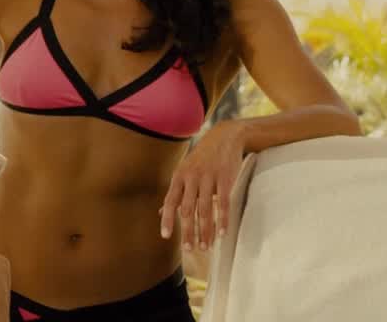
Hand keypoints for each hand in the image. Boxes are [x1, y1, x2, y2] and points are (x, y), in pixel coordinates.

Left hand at [161, 118, 247, 253]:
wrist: (225, 137)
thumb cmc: (202, 157)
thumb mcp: (184, 170)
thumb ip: (175, 192)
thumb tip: (160, 211)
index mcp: (179, 177)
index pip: (170, 202)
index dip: (166, 219)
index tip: (165, 236)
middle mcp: (191, 178)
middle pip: (187, 210)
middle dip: (187, 231)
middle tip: (189, 249)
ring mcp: (208, 179)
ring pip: (205, 210)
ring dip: (205, 230)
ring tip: (205, 246)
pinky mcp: (225, 179)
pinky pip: (223, 203)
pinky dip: (222, 219)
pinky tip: (222, 233)